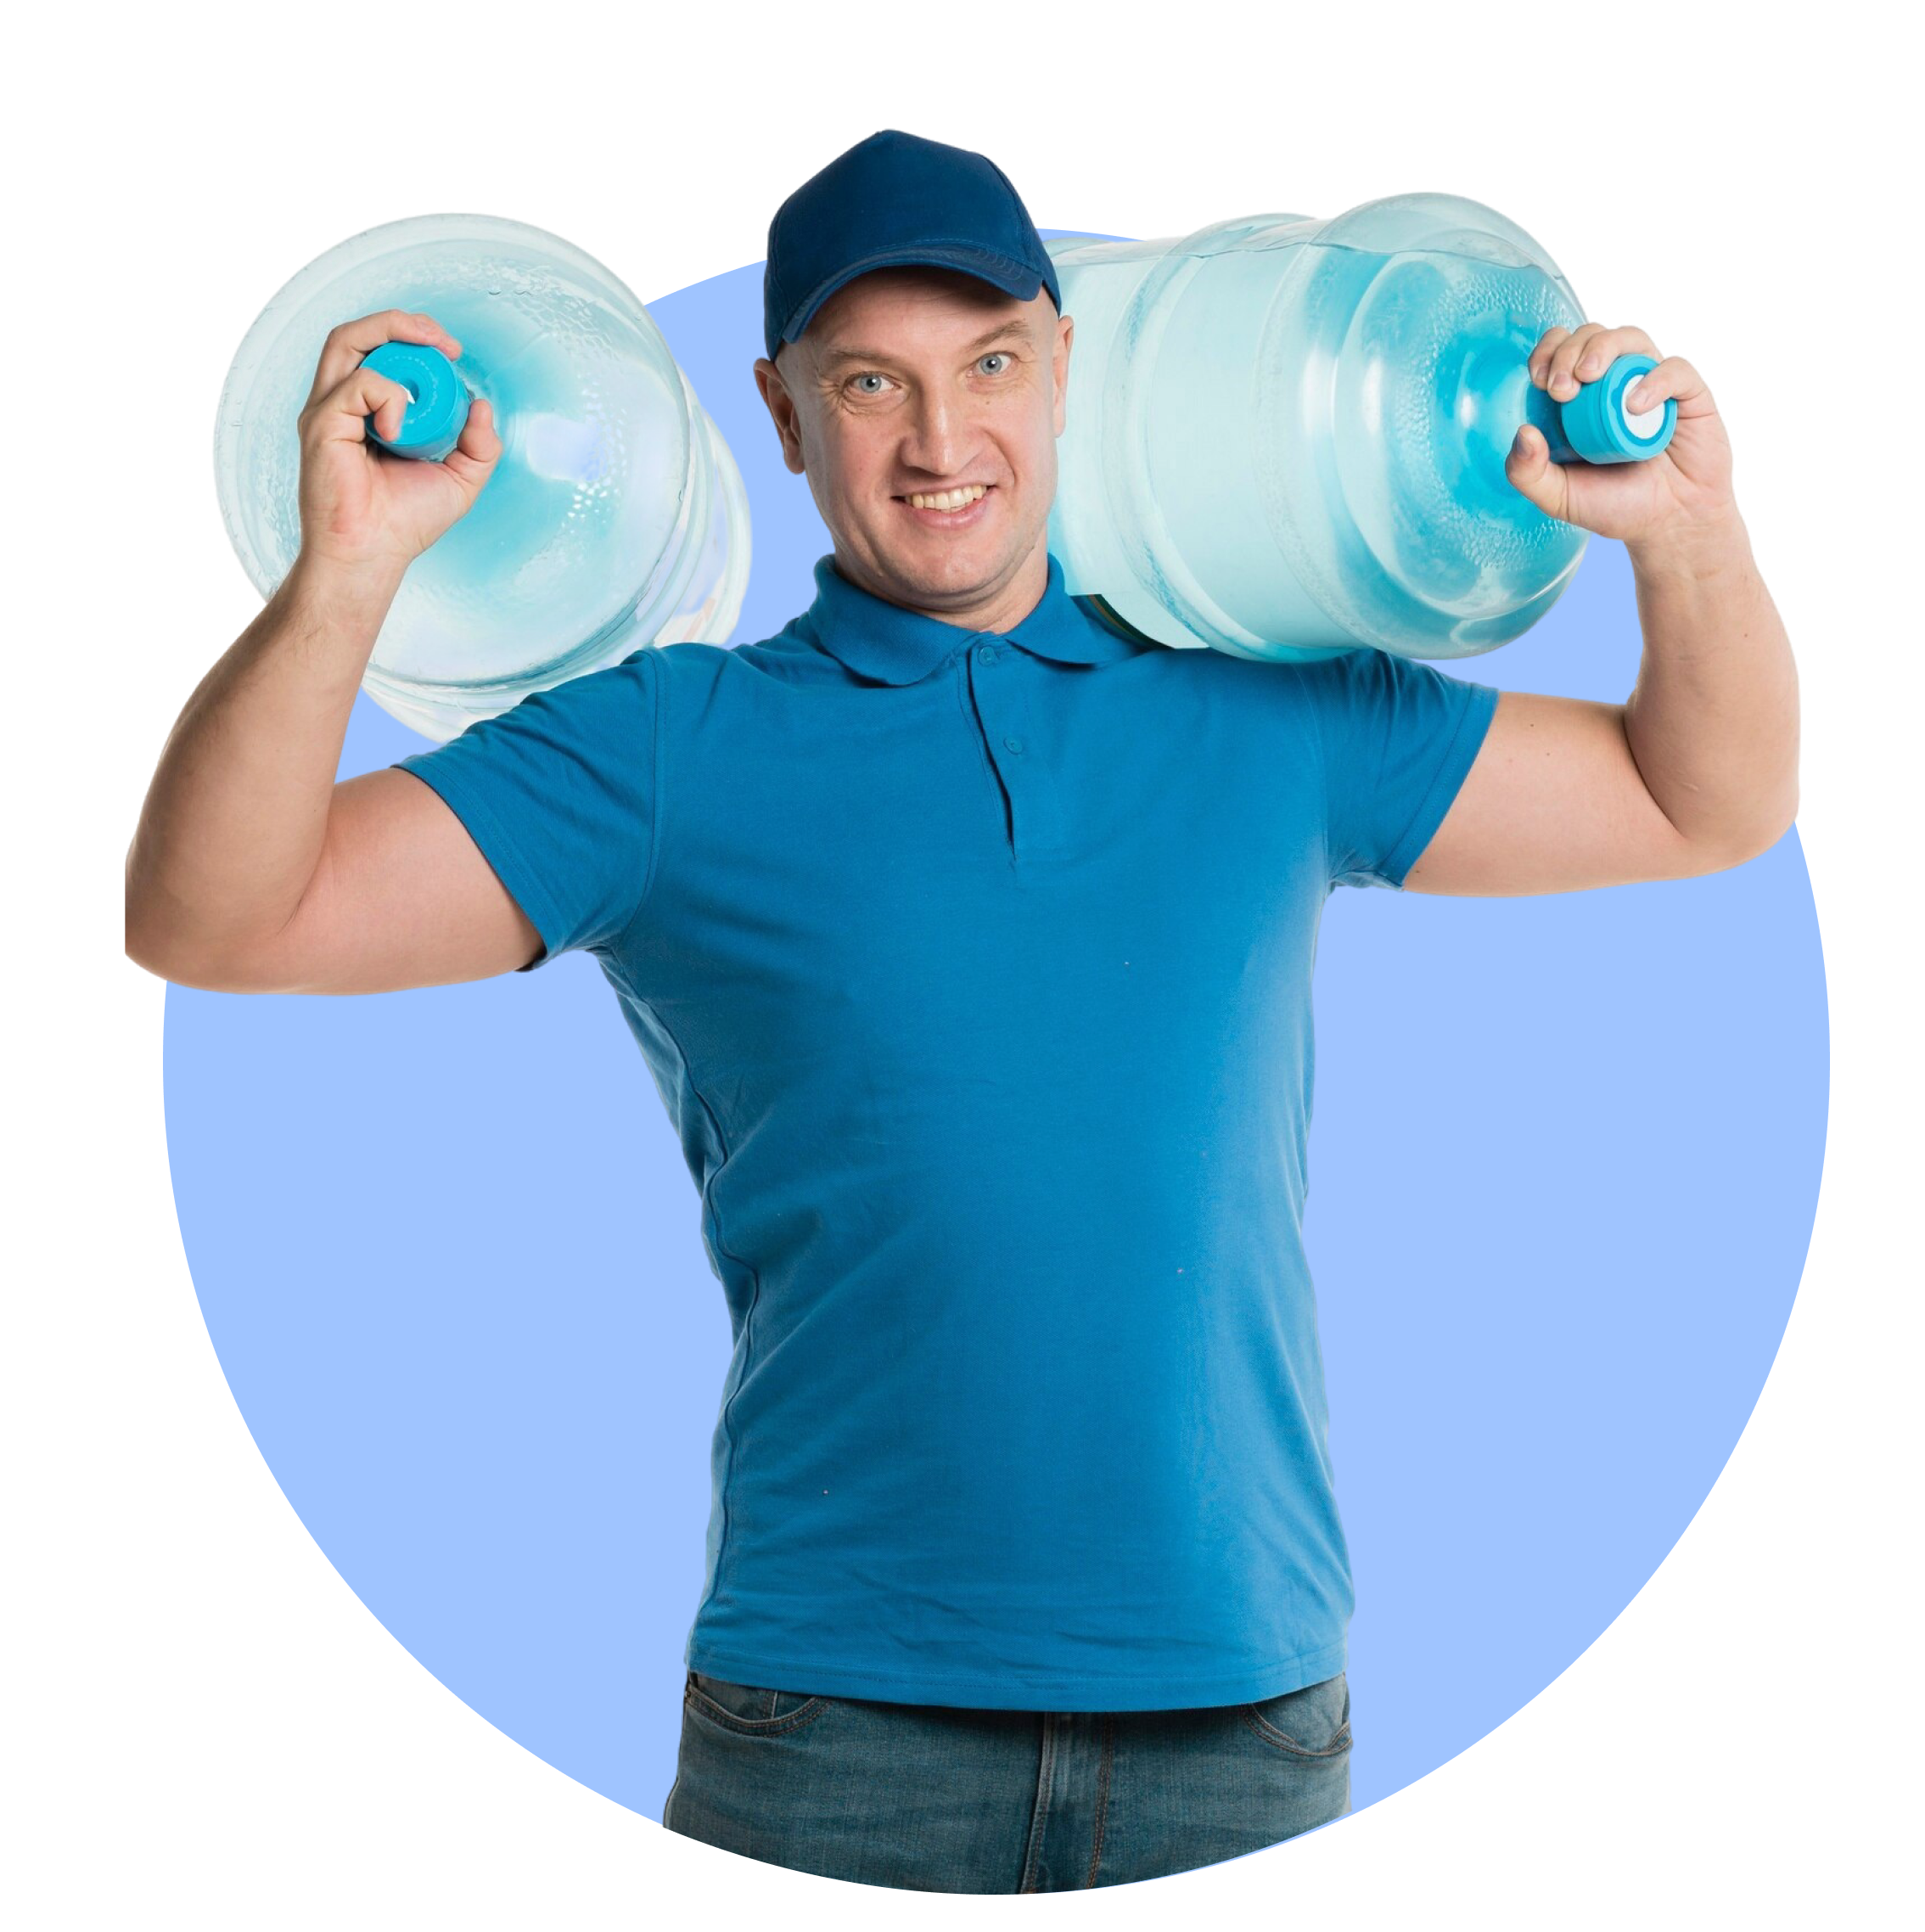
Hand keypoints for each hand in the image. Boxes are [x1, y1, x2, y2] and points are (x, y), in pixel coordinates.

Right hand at [295, 309, 502, 575]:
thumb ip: (478, 446)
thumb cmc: (405, 523)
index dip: (417, 340)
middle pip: (359, 334)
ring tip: (431, 349)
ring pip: (347, 340)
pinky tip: (400, 431)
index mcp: (368, 411)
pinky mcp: (322, 422)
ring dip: (392, 332)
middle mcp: (342, 403)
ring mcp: (328, 410)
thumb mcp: (460, 480)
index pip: (382, 353)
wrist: (374, 555)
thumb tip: (483, 405)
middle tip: (443, 341)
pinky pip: (360, 385)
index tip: (453, 354)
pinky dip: (390, 398)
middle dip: (402, 323)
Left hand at [1505, 321, 1736, 546]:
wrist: (1671, 524)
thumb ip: (1527, 472)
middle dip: (1569, 352)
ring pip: (1631, 338)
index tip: (1538, 379)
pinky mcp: (1688, 394)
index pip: (1561, 350)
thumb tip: (1522, 432)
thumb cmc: (1615, 505)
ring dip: (1604, 348)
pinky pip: (1675, 369)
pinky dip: (1653, 379)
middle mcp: (1615, 382)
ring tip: (1588, 377)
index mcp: (1580, 397)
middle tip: (1560, 389)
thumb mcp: (1558, 497)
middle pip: (1591, 335)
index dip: (1548, 352)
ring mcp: (1652, 383)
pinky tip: (1634, 405)